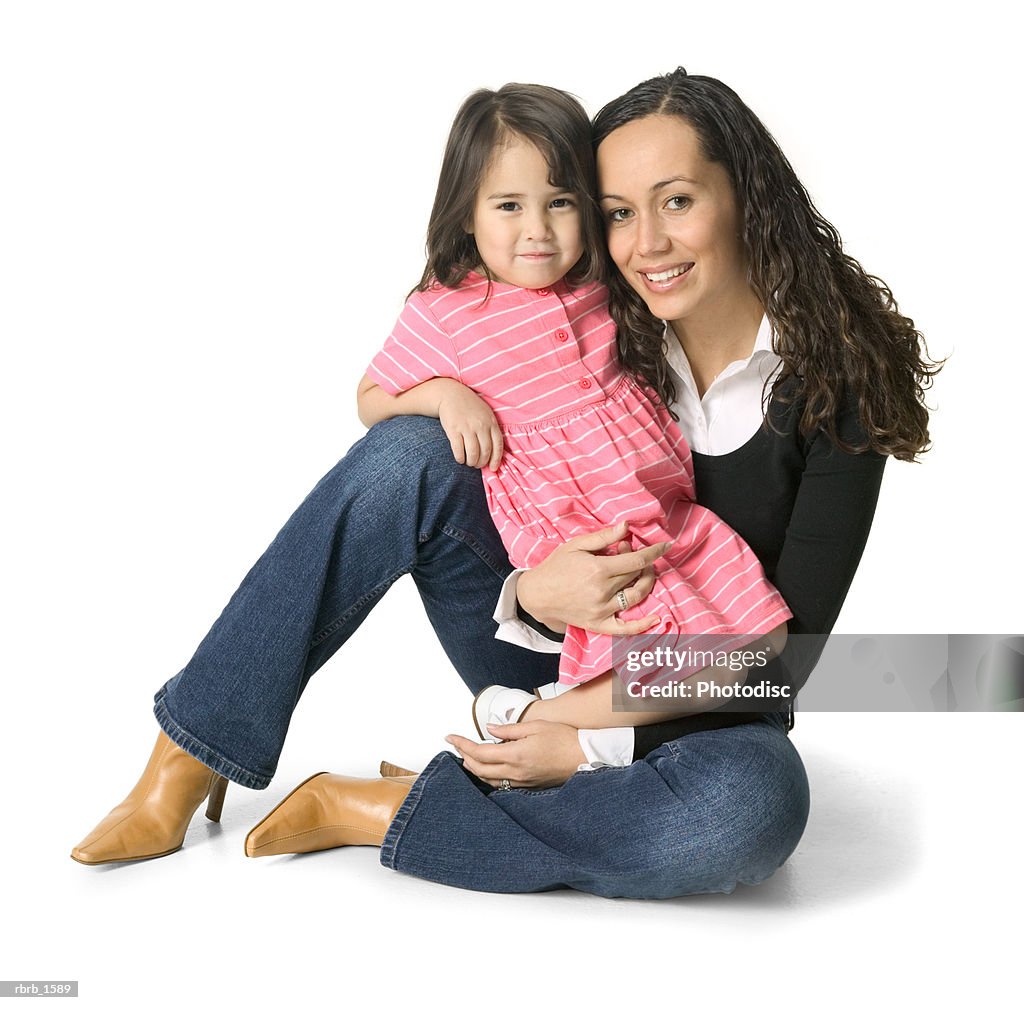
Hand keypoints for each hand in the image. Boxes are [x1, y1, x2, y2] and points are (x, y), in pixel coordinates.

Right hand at [437, 383, 502, 469]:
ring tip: (469, 463)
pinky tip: (460, 459)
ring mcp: (467, 427)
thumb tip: (495, 451)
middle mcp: (480, 425)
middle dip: (482, 462)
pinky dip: (460, 458)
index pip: (498, 445)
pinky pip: (458, 450)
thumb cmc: (470, 406)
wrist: (451, 394)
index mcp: (491, 422)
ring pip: (472, 453)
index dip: (496, 459)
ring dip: (471, 462)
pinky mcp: (453, 429)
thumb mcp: (486, 413)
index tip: (493, 468)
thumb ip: (491, 429)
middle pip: (485, 451)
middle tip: (477, 465)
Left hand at [445, 721, 585, 789]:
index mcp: (516, 754)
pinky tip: (486, 769)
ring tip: (467, 756)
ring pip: (488, 779)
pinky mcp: (528, 787)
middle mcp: (516, 772)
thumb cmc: (564, 738)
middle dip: (464, 756)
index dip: (462, 745)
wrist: (585, 757)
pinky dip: (488, 777)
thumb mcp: (535, 726)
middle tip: (456, 744)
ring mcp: (522, 782)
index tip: (450, 737)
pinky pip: (501, 785)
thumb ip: (509, 728)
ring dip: (474, 768)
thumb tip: (490, 728)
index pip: (480, 752)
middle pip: (479, 768)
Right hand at [517, 521, 669, 634]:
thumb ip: (604, 537)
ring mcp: (601, 610)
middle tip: (630, 553)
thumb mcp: (576, 545)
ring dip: (646, 583)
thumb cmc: (555, 566)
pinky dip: (643, 625)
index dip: (654, 551)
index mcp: (598, 569)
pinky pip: (625, 629)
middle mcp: (602, 591)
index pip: (636, 559)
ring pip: (636, 596)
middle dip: (641, 562)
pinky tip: (657, 618)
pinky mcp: (598, 624)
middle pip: (637, 575)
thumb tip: (627, 526)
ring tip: (641, 573)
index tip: (666, 545)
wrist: (536, 594)